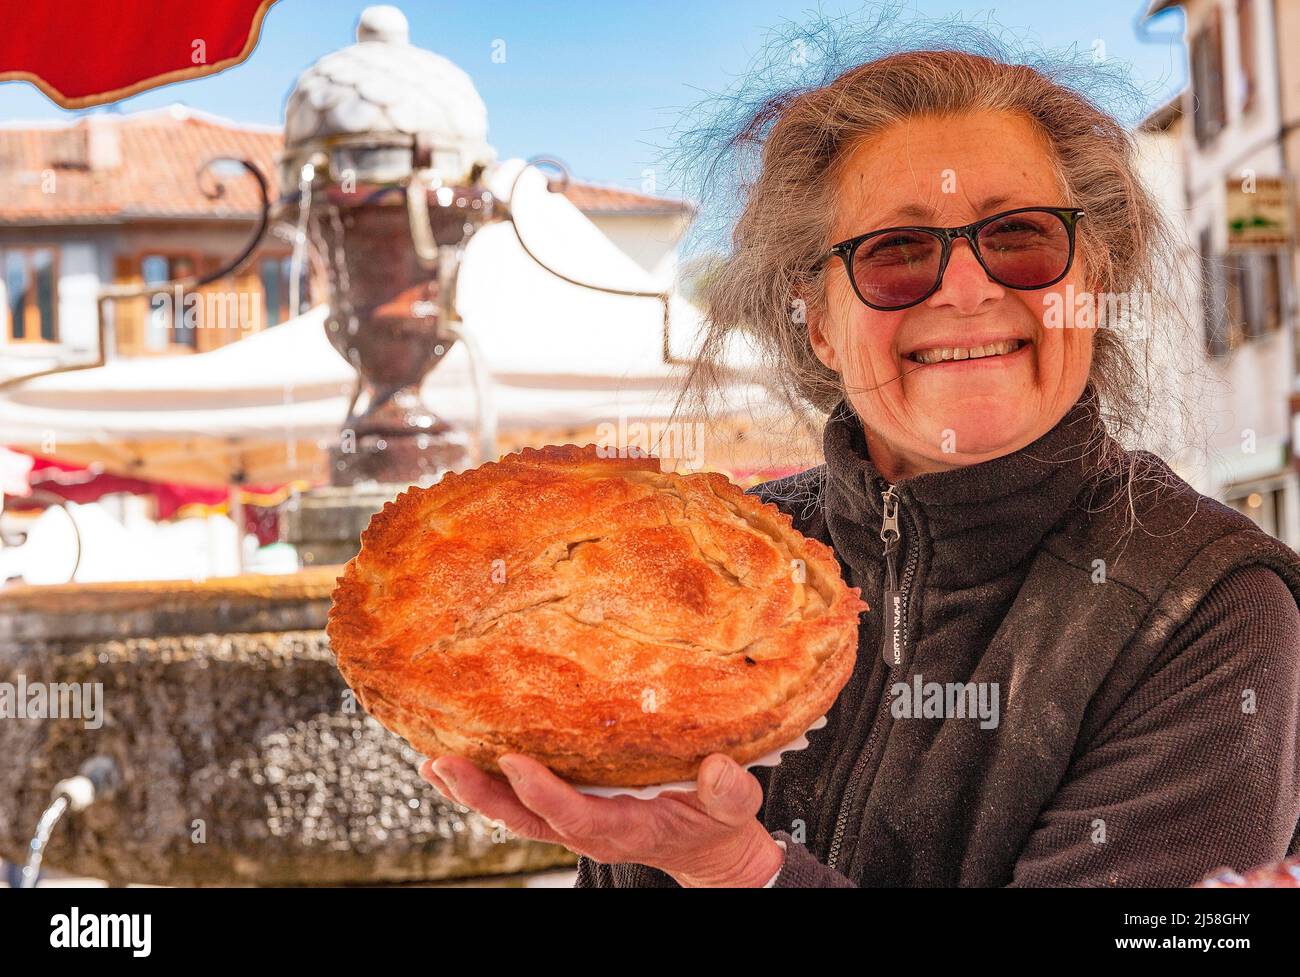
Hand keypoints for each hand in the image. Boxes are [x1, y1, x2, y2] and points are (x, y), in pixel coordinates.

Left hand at [419, 752, 784, 886]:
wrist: (710, 853)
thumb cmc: (718, 826)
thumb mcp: (734, 809)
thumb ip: (728, 791)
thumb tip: (717, 767)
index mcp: (622, 828)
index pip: (572, 812)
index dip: (541, 791)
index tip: (512, 762)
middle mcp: (586, 829)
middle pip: (522, 816)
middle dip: (480, 792)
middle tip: (441, 763)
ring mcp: (572, 823)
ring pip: (510, 811)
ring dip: (470, 789)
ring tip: (430, 762)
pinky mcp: (567, 812)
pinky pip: (517, 801)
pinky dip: (484, 784)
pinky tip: (455, 760)